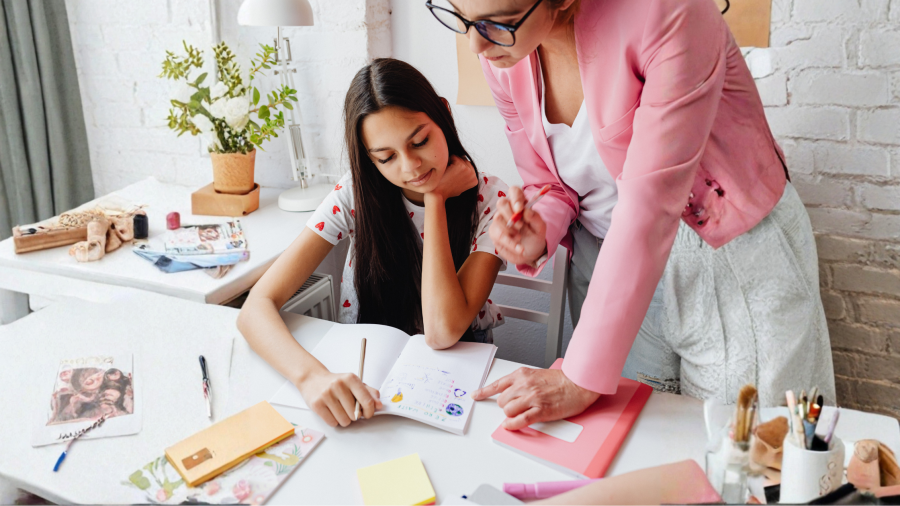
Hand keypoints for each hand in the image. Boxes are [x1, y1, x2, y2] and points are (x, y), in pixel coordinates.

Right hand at [298, 369, 382, 426]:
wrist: (312, 379)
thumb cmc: (335, 383)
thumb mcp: (353, 383)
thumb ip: (369, 393)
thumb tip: (379, 405)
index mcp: (351, 379)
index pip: (367, 401)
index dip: (370, 412)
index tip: (368, 414)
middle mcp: (338, 385)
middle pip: (355, 414)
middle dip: (354, 415)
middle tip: (349, 408)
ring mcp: (326, 395)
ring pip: (344, 421)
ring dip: (344, 419)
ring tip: (339, 409)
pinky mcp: (317, 404)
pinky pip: (332, 422)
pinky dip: (334, 420)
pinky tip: (331, 411)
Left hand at [429, 155, 477, 200]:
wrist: (438, 194)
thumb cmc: (446, 190)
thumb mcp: (459, 186)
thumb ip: (464, 177)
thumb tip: (464, 161)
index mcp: (475, 180)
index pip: (468, 166)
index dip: (459, 169)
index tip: (453, 177)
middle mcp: (473, 174)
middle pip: (465, 161)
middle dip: (456, 164)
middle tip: (449, 175)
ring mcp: (468, 169)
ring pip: (459, 158)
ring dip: (452, 162)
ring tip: (447, 173)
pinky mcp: (460, 165)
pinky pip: (453, 157)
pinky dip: (447, 161)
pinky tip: (445, 171)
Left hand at [471, 368, 599, 429]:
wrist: (579, 383)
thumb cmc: (561, 380)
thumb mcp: (536, 374)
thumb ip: (522, 382)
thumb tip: (510, 394)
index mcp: (522, 375)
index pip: (497, 384)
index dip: (484, 391)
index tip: (476, 395)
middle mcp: (524, 385)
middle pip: (502, 401)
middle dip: (506, 406)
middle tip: (517, 407)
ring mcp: (532, 398)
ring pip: (508, 411)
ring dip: (511, 415)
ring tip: (523, 413)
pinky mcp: (540, 410)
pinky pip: (519, 420)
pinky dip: (512, 425)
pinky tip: (511, 425)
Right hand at [489, 186, 547, 264]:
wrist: (530, 253)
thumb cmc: (535, 237)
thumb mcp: (540, 228)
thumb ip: (535, 218)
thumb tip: (526, 211)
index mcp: (521, 204)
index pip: (514, 191)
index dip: (515, 197)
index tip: (519, 209)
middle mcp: (508, 210)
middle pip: (501, 202)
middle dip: (510, 214)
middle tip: (520, 226)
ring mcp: (500, 221)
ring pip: (497, 218)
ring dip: (510, 230)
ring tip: (519, 238)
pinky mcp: (495, 232)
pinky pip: (497, 234)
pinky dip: (509, 243)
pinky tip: (518, 248)